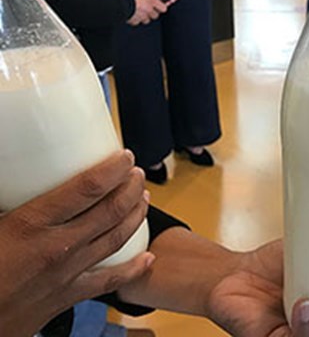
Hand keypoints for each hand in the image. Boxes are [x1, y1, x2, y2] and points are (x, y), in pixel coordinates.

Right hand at [0, 150, 153, 336]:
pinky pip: (109, 282)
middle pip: (111, 210)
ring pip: (116, 239)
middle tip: (137, 174)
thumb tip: (6, 166)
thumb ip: (2, 195)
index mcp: (32, 225)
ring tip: (144, 198)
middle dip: (131, 187)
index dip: (114, 169)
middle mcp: (58, 248)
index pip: (89, 188)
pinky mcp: (68, 297)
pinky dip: (133, 270)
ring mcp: (67, 275)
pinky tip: (148, 259)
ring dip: (136, 216)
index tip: (126, 157)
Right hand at [126, 0, 167, 25]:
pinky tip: (133, 13)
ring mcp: (142, 16)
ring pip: (147, 20)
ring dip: (144, 16)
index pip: (163, 8)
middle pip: (155, 15)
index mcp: (151, 2)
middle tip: (148, 8)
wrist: (119, 1)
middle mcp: (148, 10)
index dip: (162, 7)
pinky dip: (136, 19)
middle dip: (152, 13)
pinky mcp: (135, 20)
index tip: (160, 6)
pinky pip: (137, 22)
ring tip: (140, 11)